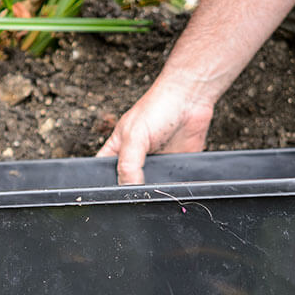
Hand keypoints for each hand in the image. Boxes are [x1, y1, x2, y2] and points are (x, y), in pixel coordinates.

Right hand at [97, 79, 215, 184]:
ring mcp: (155, 164)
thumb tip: (130, 190)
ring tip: (155, 188)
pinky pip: (171, 184)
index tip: (114, 195)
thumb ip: (128, 165)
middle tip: (137, 194)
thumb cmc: (158, 107)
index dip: (105, 186)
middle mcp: (134, 159)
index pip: (103, 175)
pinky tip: (172, 185)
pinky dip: (172, 187)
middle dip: (133, 191)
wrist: (191, 100)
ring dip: (154, 190)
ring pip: (150, 187)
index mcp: (117, 150)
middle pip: (128, 184)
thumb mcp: (134, 136)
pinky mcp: (175, 167)